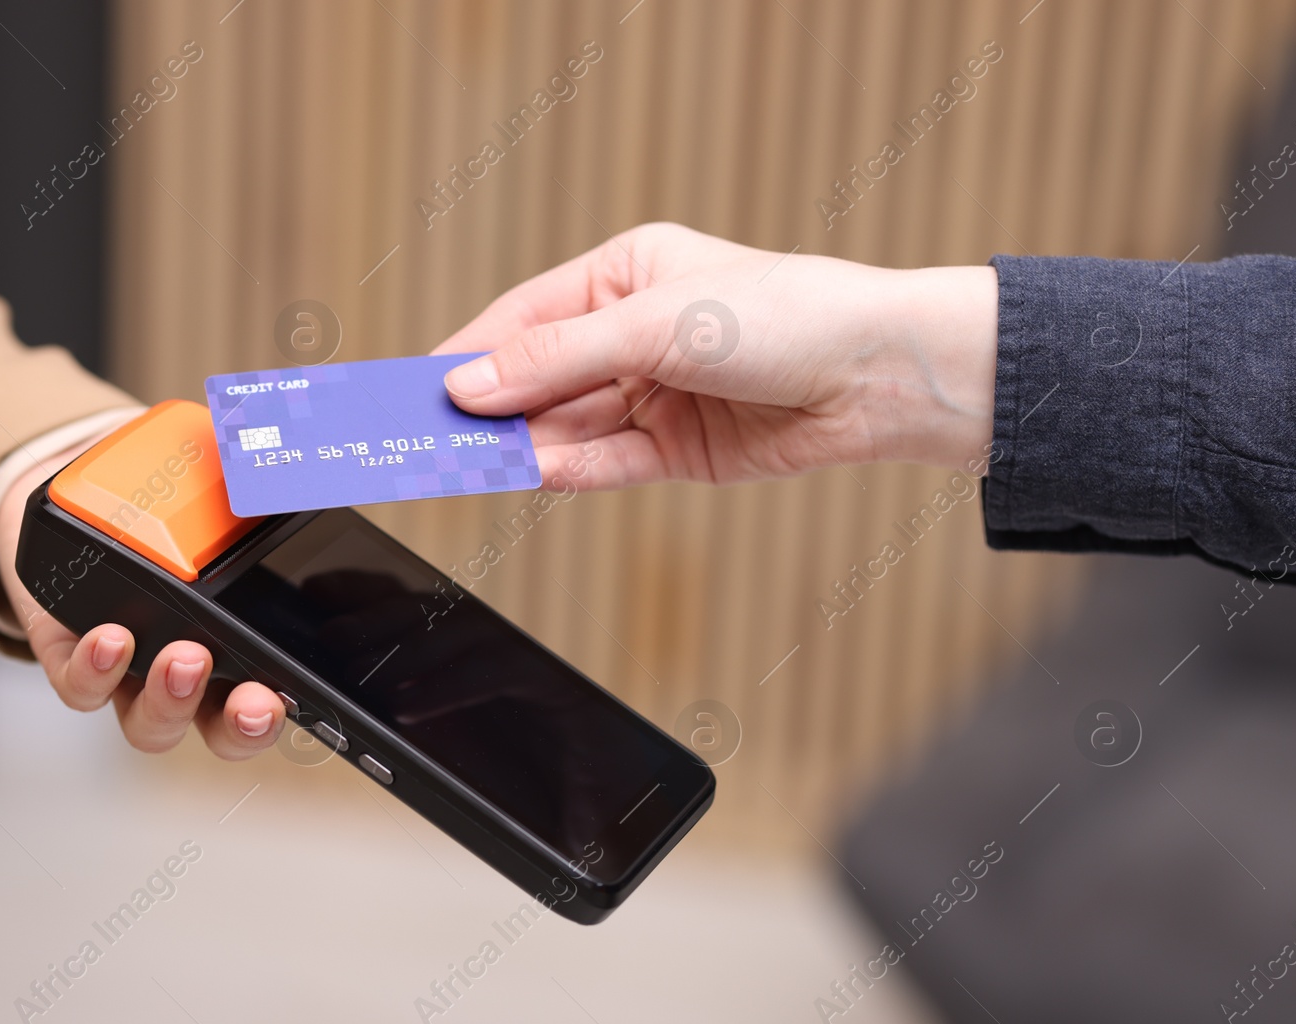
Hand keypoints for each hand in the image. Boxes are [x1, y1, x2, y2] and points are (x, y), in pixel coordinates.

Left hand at [0, 445, 285, 757]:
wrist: (82, 490)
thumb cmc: (166, 500)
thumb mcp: (224, 486)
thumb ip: (264, 485)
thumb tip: (297, 473)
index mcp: (238, 644)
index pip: (274, 697)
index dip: (288, 709)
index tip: (297, 692)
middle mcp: (188, 674)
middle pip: (222, 729)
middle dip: (242, 724)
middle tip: (254, 699)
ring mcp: (130, 673)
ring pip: (152, 724)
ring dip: (172, 701)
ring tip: (184, 659)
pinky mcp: (69, 656)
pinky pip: (80, 688)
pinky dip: (96, 671)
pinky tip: (111, 638)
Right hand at [436, 222, 997, 488]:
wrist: (880, 375)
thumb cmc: (785, 313)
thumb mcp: (656, 323)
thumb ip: (558, 359)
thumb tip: (472, 385)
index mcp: (623, 276)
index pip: (524, 318)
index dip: (469, 353)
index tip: (415, 387)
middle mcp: (633, 335)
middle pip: (539, 378)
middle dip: (489, 408)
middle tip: (425, 438)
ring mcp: (654, 395)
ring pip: (566, 426)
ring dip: (520, 447)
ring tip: (463, 467)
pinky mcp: (677, 450)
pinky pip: (605, 464)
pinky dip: (566, 472)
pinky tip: (528, 475)